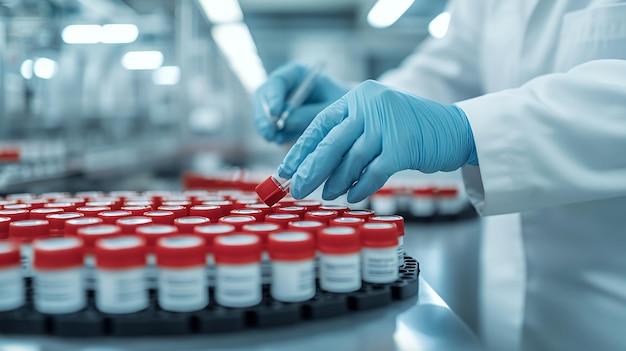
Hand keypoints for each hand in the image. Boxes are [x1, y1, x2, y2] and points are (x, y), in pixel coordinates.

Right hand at [253, 62, 348, 143]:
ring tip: (276, 140)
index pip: (278, 81)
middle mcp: (284, 84)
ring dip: (266, 127)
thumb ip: (310, 113)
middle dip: (264, 116)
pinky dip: (273, 134)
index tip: (276, 115)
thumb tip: (285, 122)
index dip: (273, 97)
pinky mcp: (279, 116)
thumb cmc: (342, 102)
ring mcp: (279, 100)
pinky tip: (281, 141)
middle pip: (263, 96)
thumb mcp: (331, 107)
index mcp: (297, 73)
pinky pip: (269, 124)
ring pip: (263, 111)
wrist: (345, 110)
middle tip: (269, 134)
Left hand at [278, 80, 477, 201]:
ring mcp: (388, 125)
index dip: (301, 150)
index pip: (321, 124)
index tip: (286, 169)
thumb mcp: (376, 121)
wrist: (454, 129)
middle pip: (331, 142)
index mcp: (359, 96)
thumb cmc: (410, 129)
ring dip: (336, 181)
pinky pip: (373, 172)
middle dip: (311, 169)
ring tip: (325, 195)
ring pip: (351, 159)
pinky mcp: (403, 147)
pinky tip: (352, 196)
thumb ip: (349, 135)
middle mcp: (371, 106)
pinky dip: (360, 187)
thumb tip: (314, 165)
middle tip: (297, 189)